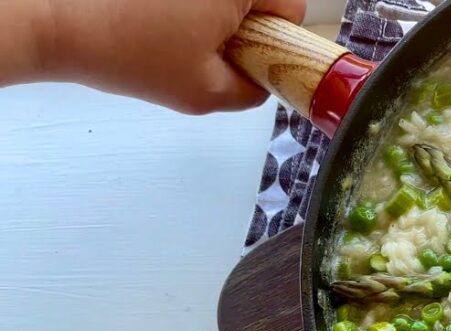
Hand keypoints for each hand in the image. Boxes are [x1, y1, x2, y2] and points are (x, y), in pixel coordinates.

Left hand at [25, 0, 305, 113]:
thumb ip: (251, 93)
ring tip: (170, 32)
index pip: (292, 8)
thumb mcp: (204, 94)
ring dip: (208, 13)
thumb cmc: (121, 49)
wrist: (50, 19)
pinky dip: (178, 4)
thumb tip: (259, 84)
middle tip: (205, 49)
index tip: (251, 55)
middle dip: (240, 24)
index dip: (275, 38)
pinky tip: (149, 15)